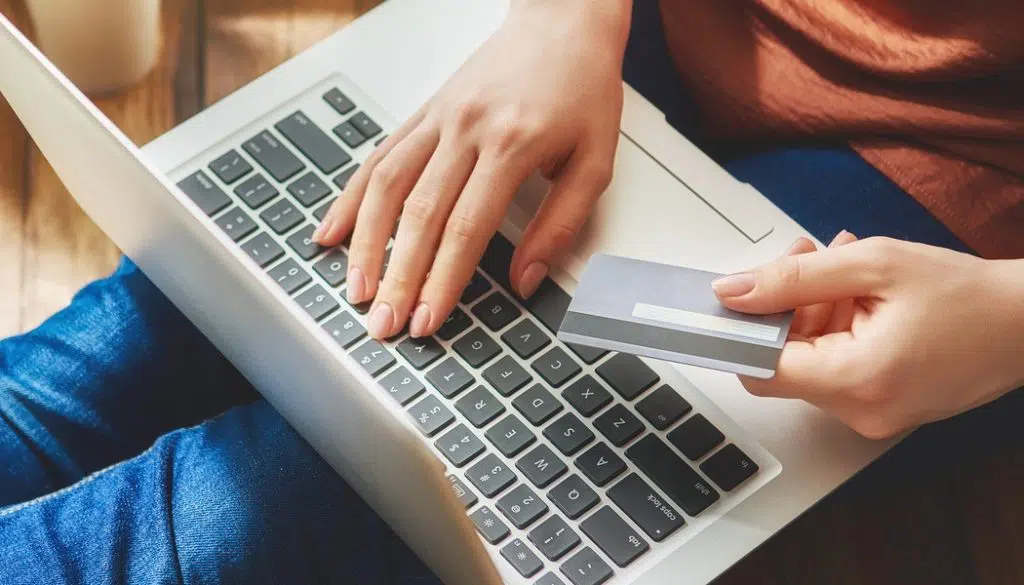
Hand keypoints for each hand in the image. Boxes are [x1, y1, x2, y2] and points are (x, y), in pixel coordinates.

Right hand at [314, 0, 630, 338]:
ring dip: (365, 243)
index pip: (467, 228)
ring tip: (355, 289)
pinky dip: (352, 197)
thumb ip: (561, 224)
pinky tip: (333, 230)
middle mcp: (466, 130)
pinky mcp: (423, 112)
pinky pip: (378, 156)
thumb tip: (526, 279)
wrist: (562, 22)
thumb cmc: (582, 87)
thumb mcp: (596, 161)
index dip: (443, 281)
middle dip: (399, 277)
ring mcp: (438, 119)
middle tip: (385, 324)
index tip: (429, 319)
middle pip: (420, 215)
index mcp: (512, 144)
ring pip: (387, 186)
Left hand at [712, 235, 1023, 438]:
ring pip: (810, 361)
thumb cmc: (970, 295)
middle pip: (784, 361)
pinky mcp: (882, 408)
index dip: (742, 329)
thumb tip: (734, 291)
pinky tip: (862, 295)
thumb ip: (794, 277)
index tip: (734, 299)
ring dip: (815, 310)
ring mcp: (872, 416)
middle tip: (811, 258)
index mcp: (855, 381)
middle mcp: (859, 411)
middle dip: (787, 305)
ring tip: (847, 269)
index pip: (760, 368)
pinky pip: (837, 368)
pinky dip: (838, 329)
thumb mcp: (874, 265)